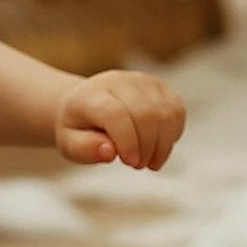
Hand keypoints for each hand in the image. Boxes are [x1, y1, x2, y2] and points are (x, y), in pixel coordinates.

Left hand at [55, 70, 183, 168]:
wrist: (84, 105)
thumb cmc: (78, 128)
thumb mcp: (70, 143)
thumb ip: (85, 149)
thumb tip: (109, 151)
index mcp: (91, 95)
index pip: (116, 114)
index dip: (128, 141)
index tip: (129, 162)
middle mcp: (118, 81)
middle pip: (146, 115)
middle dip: (147, 147)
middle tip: (137, 165)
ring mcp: (142, 81)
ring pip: (166, 114)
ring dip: (162, 145)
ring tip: (147, 161)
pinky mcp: (160, 86)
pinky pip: (177, 112)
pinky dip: (172, 135)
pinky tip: (157, 146)